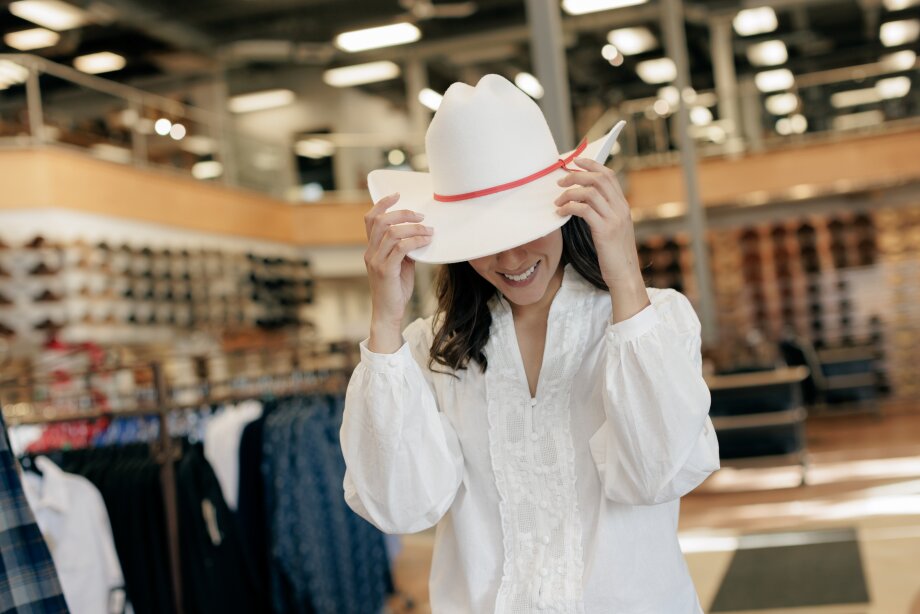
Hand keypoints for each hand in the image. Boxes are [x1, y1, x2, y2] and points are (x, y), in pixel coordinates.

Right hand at [363, 193, 432, 351]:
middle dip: (402, 213)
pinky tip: (426, 241)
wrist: (389, 313)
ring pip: (392, 233)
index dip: (382, 204)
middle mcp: (370, 252)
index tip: (397, 195)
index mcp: (371, 249)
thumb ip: (405, 249)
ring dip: (413, 228)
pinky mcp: (386, 271)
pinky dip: (415, 241)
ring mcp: (376, 261)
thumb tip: (419, 234)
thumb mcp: (401, 265)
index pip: (370, 219)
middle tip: (421, 216)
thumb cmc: (396, 290)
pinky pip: (401, 248)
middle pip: (380, 221)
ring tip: (429, 230)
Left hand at [554, 158, 640, 283]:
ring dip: (569, 193)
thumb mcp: (613, 228)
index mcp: (622, 205)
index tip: (575, 161)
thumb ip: (604, 212)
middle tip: (559, 182)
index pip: (608, 175)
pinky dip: (569, 207)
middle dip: (576, 176)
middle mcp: (620, 208)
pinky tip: (560, 213)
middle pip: (598, 179)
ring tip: (557, 202)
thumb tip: (583, 200)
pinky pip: (583, 210)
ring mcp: (614, 218)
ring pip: (589, 192)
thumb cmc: (615, 253)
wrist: (625, 274)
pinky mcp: (604, 231)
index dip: (591, 165)